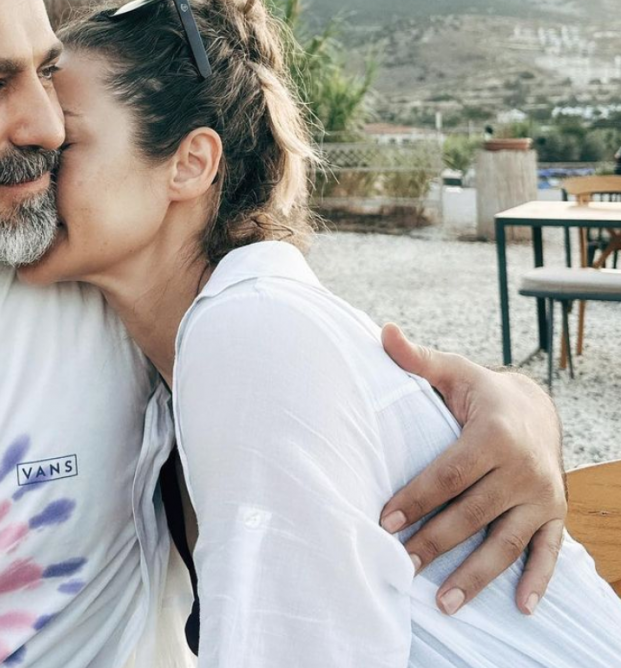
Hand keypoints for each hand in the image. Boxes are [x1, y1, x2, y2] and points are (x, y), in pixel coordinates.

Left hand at [379, 324, 565, 615]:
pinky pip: (547, 552)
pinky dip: (537, 580)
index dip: (417, 499)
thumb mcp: (452, 371)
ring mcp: (542, 495)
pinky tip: (520, 608)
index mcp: (494, 435)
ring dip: (477, 576)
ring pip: (506, 542)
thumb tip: (383, 331)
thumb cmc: (480, 392)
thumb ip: (416, 359)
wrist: (536, 407)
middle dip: (435, 543)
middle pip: (472, 514)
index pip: (449, 474)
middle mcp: (523, 468)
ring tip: (444, 603)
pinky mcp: (556, 515)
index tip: (385, 522)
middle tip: (401, 567)